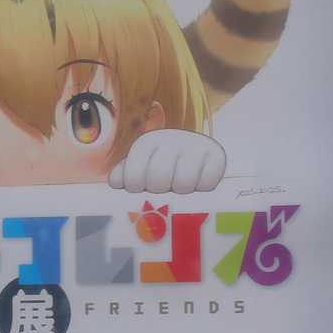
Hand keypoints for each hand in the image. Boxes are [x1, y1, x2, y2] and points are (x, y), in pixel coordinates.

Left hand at [109, 129, 225, 193]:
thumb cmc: (161, 164)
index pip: (133, 176)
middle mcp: (171, 139)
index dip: (136, 188)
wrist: (196, 148)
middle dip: (159, 191)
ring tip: (179, 187)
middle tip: (164, 187)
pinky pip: (206, 185)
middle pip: (158, 181)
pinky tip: (198, 183)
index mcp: (147, 143)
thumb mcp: (140, 165)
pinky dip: (201, 189)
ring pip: (183, 185)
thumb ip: (124, 174)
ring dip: (181, 192)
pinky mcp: (216, 157)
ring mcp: (195, 146)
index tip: (141, 187)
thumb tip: (116, 182)